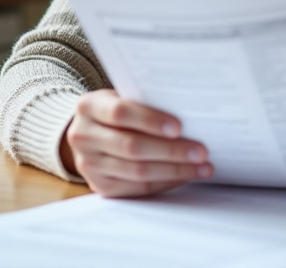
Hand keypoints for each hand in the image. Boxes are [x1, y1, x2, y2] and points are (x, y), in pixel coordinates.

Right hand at [61, 89, 212, 196]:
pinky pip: (138, 188)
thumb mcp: (122, 96)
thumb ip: (146, 102)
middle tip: (201, 151)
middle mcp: (83, 137)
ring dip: (175, 170)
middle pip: (131, 147)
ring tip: (202, 167)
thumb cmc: (117, 109)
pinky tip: (186, 175)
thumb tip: (190, 114)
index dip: (150, 120)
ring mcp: (89, 165)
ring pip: (137, 171)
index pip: (120, 113)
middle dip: (171, 151)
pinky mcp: (100, 186)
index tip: (179, 127)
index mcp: (89, 107)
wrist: (89, 132)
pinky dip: (166, 182)